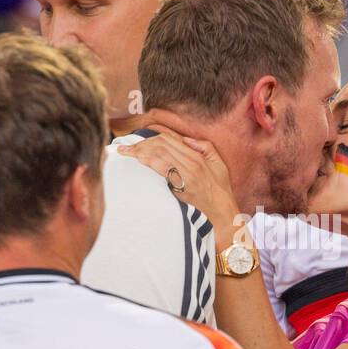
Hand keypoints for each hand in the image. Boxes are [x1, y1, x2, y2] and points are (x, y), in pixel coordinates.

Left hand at [117, 130, 240, 243]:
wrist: (222, 212)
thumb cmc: (220, 189)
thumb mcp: (218, 163)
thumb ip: (204, 147)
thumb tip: (185, 139)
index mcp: (197, 157)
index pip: (170, 139)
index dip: (150, 136)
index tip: (137, 139)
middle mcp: (191, 163)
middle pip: (161, 145)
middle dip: (141, 144)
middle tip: (126, 148)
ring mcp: (185, 175)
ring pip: (159, 154)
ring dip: (139, 152)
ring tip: (125, 153)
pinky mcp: (180, 187)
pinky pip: (161, 169)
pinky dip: (146, 162)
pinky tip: (136, 161)